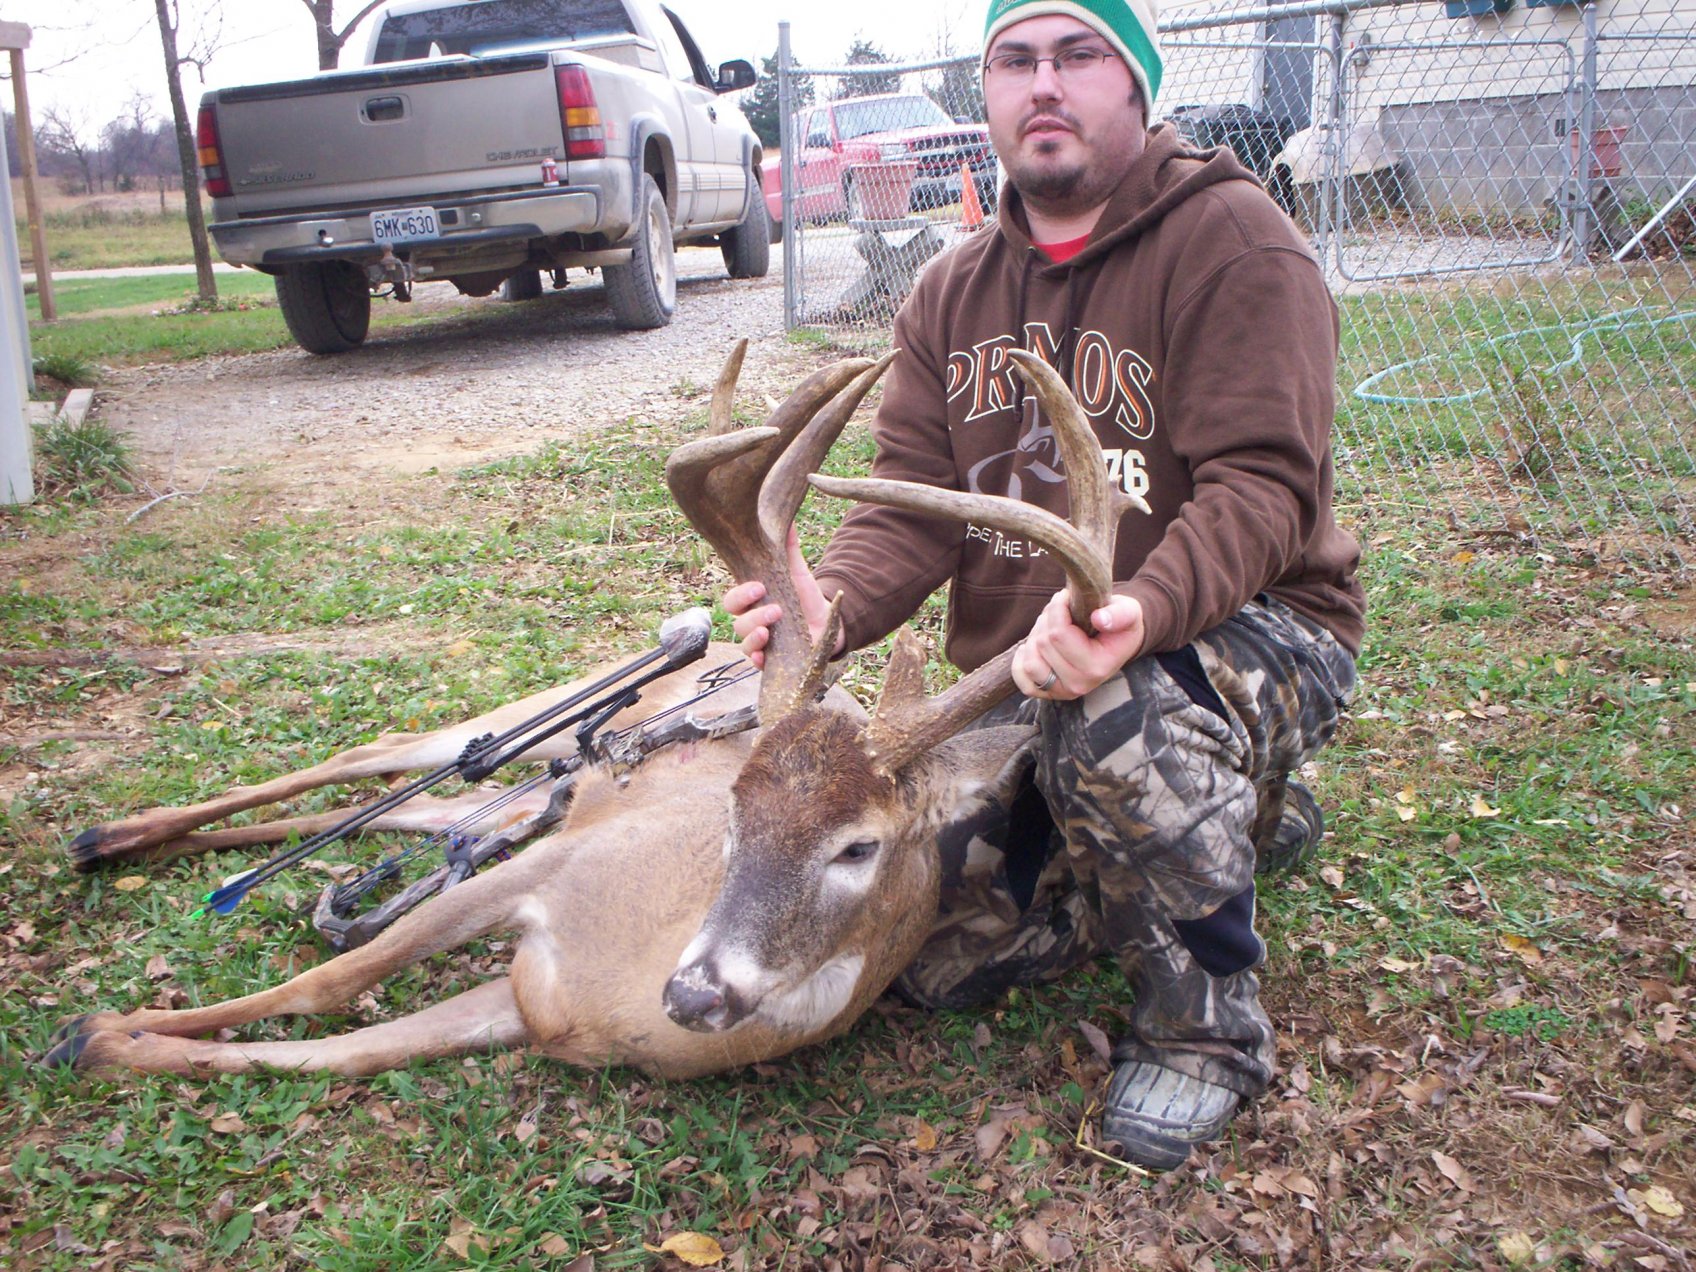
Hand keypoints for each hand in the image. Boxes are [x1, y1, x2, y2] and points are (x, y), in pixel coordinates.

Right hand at [721, 524, 840, 668]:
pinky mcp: (770, 658)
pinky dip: (757, 658)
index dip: (741, 594)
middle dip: (751, 615)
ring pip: (744, 641)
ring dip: (754, 635)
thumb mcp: (797, 573)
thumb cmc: (804, 597)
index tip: (760, 587)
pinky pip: (755, 662)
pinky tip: (763, 654)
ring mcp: (759, 641)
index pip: (733, 600)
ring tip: (771, 629)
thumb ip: (789, 549)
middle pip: (736, 621)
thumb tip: (787, 521)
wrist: (827, 624)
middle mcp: (751, 621)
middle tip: (774, 609)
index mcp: (752, 601)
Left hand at [1011, 591, 1145, 700]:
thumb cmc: (1120, 623)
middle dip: (1048, 619)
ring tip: (1052, 627)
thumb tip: (1099, 618)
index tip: (1067, 596)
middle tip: (1061, 610)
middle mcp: (1078, 684)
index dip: (1058, 608)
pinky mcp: (1047, 692)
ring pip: (1030, 660)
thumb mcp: (1129, 612)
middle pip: (1043, 644)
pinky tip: (1033, 646)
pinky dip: (1021, 661)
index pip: (1059, 634)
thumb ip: (1119, 614)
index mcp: (1097, 667)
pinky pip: (1022, 680)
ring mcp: (1061, 691)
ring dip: (1036, 636)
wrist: (1117, 641)